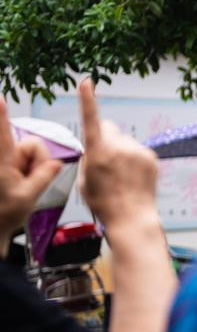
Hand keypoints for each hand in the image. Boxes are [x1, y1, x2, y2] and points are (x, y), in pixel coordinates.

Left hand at [0, 97, 61, 250]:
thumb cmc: (4, 215)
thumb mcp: (28, 198)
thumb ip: (43, 176)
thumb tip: (56, 163)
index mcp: (4, 164)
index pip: (4, 134)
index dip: (1, 115)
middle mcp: (2, 158)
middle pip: (29, 144)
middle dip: (34, 160)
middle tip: (27, 181)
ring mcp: (4, 161)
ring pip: (26, 153)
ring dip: (28, 168)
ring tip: (19, 185)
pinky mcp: (7, 165)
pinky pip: (23, 160)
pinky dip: (26, 170)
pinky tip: (17, 183)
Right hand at [78, 79, 160, 232]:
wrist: (132, 217)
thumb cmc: (104, 202)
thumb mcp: (85, 180)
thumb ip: (89, 157)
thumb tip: (95, 146)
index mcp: (98, 152)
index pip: (91, 119)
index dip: (88, 100)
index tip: (87, 82)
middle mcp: (119, 147)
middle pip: (109, 129)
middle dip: (106, 137)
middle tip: (105, 160)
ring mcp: (137, 151)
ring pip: (125, 141)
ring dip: (121, 151)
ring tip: (121, 175)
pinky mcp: (151, 157)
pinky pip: (138, 150)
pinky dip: (134, 159)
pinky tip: (133, 177)